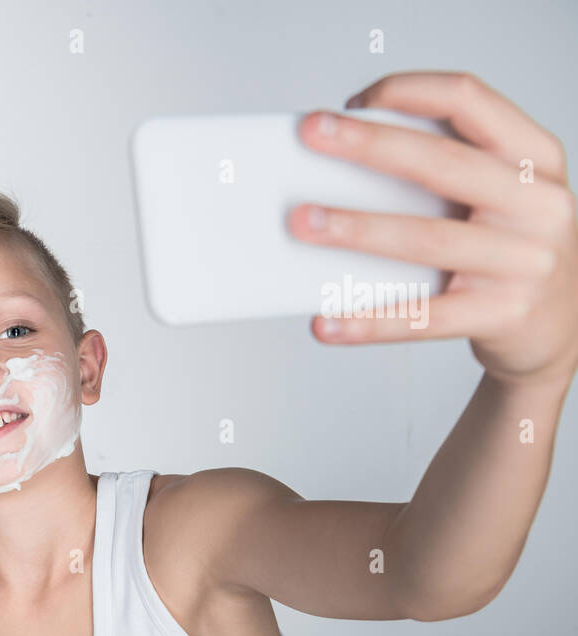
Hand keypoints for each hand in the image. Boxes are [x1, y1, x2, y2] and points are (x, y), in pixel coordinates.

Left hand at [290, 70, 577, 388]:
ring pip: (428, 240)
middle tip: (311, 136)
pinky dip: (369, 321)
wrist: (560, 324)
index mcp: (534, 157)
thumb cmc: (510, 247)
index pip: (469, 100)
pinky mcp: (504, 314)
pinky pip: (423, 318)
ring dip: (357, 230)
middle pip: (442, 164)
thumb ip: (443, 172)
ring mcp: (526, 261)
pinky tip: (326, 321)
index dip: (408, 92)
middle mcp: (539, 203)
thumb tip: (340, 167)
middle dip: (369, 146)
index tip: (352, 102)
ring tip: (302, 223)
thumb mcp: (499, 196)